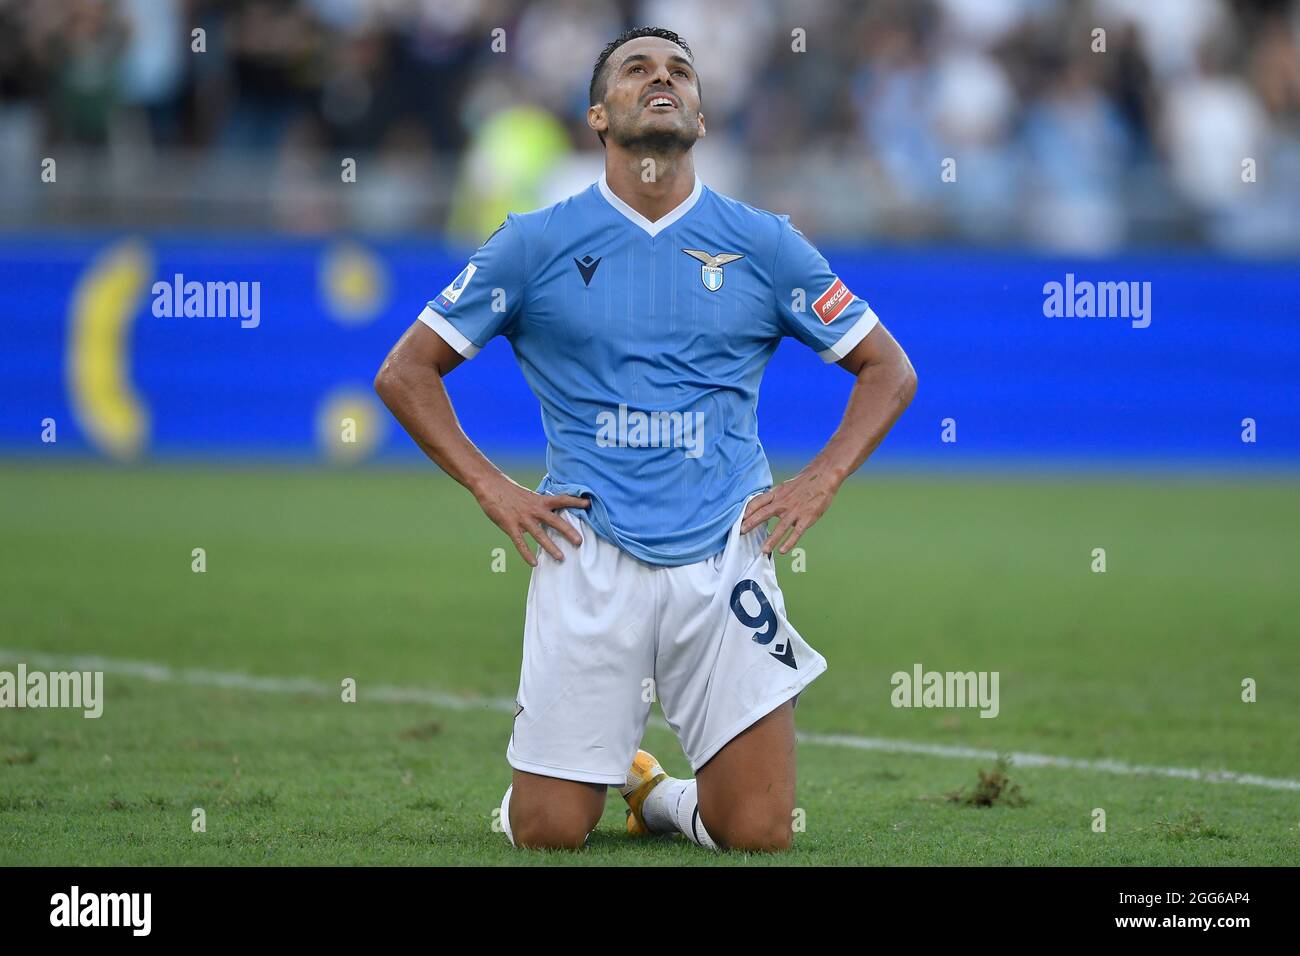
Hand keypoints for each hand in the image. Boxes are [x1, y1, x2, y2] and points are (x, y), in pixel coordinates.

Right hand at [474, 475, 589, 566]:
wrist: (490, 484)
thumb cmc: (510, 491)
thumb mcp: (529, 496)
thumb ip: (540, 507)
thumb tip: (551, 516)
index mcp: (540, 500)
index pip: (562, 499)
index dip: (575, 501)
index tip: (589, 503)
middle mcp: (534, 509)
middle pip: (555, 521)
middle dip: (568, 532)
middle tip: (580, 542)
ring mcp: (522, 518)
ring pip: (539, 534)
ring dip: (550, 547)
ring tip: (561, 558)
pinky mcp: (510, 525)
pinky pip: (520, 542)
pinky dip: (527, 554)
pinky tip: (534, 563)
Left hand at [739, 467, 839, 555]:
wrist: (823, 476)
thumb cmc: (803, 483)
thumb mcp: (784, 487)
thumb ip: (773, 497)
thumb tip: (761, 505)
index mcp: (777, 494)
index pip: (758, 502)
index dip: (748, 510)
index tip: (738, 518)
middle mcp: (783, 503)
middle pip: (764, 514)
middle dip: (751, 523)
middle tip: (741, 532)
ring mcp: (795, 511)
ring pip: (780, 527)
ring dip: (771, 540)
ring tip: (763, 551)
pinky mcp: (806, 518)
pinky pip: (796, 532)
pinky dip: (789, 542)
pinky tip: (783, 550)